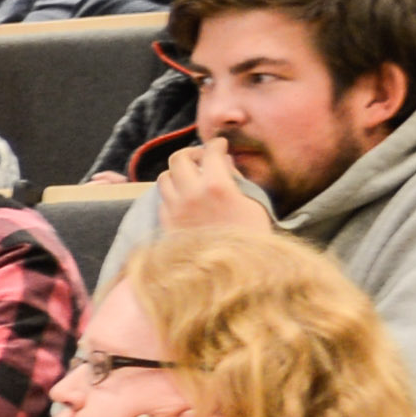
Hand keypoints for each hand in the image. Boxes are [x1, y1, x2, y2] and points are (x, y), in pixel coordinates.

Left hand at [154, 138, 268, 237]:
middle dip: (191, 154)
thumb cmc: (252, 237)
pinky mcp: (168, 226)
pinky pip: (162, 201)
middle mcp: (191, 194)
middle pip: (178, 159)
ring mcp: (175, 211)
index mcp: (216, 185)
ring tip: (190, 179)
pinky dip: (171, 195)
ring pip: (164, 178)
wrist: (235, 272)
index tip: (220, 145)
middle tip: (202, 158)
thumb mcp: (253, 203)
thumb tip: (224, 162)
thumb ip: (236, 179)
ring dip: (177, 174)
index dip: (216, 144)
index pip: (210, 151)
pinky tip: (184, 200)